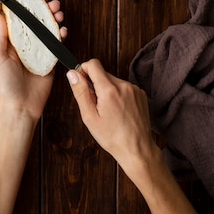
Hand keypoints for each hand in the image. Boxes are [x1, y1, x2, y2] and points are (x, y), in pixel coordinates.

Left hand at [0, 0, 65, 121]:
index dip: (28, 7)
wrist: (20, 106)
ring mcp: (39, 52)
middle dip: (45, 10)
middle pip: (37, 22)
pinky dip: (61, 35)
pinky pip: (56, 45)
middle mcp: (26, 45)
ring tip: (59, 13)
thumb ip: (0, 36)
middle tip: (52, 3)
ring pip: (49, 30)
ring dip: (55, 19)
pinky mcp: (50, 61)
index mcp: (12, 42)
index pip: (21, 19)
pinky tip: (63, 30)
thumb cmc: (5, 84)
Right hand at [67, 59, 156, 177]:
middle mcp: (123, 85)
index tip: (82, 82)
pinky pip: (124, 87)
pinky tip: (119, 110)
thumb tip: (72, 73)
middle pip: (103, 73)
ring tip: (109, 110)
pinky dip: (119, 94)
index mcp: (109, 90)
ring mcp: (134, 89)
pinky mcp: (141, 93)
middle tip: (96, 105)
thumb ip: (80, 92)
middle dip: (96, 84)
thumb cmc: (112, 137)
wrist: (137, 149)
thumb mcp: (89, 117)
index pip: (93, 64)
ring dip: (108, 90)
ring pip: (113, 80)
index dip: (84, 70)